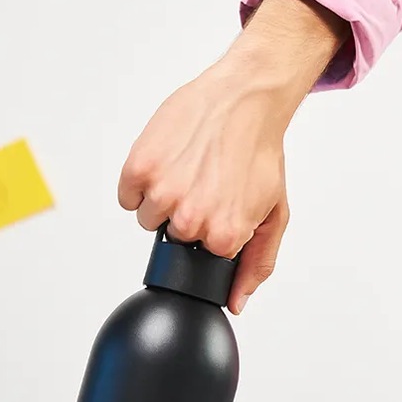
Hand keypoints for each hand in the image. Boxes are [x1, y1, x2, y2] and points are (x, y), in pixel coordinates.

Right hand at [118, 0, 348, 312]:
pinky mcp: (139, 168)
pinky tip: (168, 159)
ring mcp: (162, 193)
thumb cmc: (260, 150)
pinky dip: (141, 180)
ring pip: (147, 216)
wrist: (246, 99)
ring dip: (161, 197)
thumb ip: (257, 265)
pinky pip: (127, 195)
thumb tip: (235, 303)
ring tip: (188, 168)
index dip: (209, 229)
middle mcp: (190, 219)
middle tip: (206, 182)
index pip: (200, 255)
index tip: (219, 203)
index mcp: (223, 235)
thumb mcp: (274, 212)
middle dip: (185, 214)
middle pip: (171, 236)